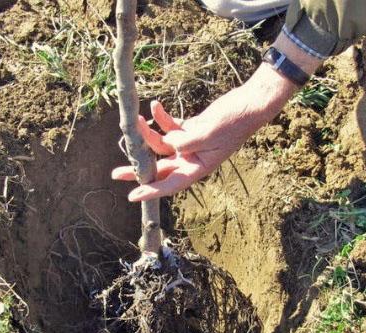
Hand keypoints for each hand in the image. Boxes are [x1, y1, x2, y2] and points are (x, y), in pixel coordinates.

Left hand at [111, 31, 322, 201]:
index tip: (132, 196)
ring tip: (134, 121)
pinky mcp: (191, 130)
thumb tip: (167, 142)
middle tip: (115, 173)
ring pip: (161, 145)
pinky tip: (154, 105)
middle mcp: (192, 159)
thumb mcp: (209, 132)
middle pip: (160, 168)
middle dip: (138, 168)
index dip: (151, 191)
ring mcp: (190, 145)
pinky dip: (162, 118)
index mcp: (198, 167)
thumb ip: (185, 140)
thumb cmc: (234, 122)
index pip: (171, 184)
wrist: (249, 104)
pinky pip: (170, 127)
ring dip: (147, 134)